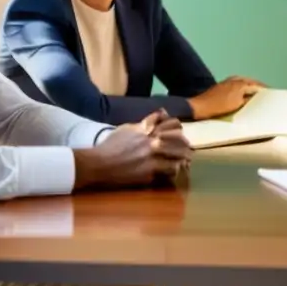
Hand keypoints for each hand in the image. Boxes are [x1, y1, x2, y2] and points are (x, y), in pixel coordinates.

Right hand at [73, 110, 193, 189]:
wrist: (98, 164)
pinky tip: (175, 172)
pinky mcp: (149, 171)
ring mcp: (151, 156)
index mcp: (146, 129)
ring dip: (182, 158)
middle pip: (178, 139)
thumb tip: (161, 114)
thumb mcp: (127, 129)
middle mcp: (151, 140)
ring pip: (177, 155)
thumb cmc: (110, 146)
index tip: (180, 132)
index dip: (177, 127)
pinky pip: (168, 170)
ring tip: (185, 162)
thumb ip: (144, 123)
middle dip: (184, 145)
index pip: (171, 123)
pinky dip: (173, 170)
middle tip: (188, 150)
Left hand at [188, 77, 261, 119]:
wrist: (200, 107)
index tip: (271, 93)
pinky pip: (237, 84)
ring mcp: (227, 81)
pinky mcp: (222, 86)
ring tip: (255, 93)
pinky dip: (242, 88)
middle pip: (250, 82)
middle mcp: (235, 79)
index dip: (264, 89)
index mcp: (241, 83)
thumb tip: (256, 95)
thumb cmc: (220, 106)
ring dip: (249, 87)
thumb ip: (248, 98)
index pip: (257, 85)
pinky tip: (242, 94)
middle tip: (265, 93)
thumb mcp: (238, 104)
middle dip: (258, 86)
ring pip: (243, 82)